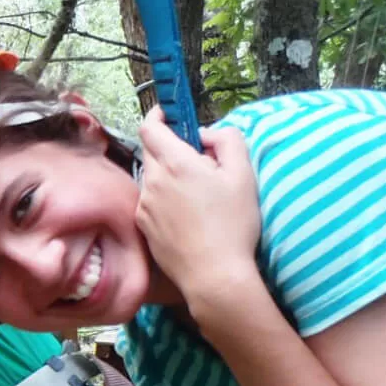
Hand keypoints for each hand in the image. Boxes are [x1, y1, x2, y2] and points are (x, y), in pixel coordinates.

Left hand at [136, 110, 261, 313]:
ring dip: (170, 176)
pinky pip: (151, 201)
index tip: (169, 112)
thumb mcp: (243, 173)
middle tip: (200, 159)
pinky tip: (188, 214)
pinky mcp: (143, 226)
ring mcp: (143, 206)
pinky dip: (165, 198)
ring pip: (153, 178)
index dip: (158, 115)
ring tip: (199, 194)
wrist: (213, 274)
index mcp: (175, 164)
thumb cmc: (233, 223)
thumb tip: (205, 135)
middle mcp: (152, 182)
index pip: (150, 127)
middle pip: (153, 152)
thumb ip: (227, 140)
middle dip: (172, 147)